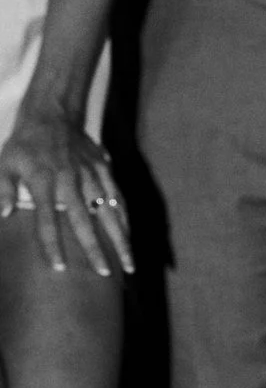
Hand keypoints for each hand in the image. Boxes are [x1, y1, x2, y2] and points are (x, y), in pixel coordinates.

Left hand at [0, 102, 130, 278]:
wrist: (52, 113)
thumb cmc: (25, 145)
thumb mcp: (5, 163)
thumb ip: (4, 189)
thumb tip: (4, 213)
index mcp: (44, 182)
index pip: (47, 219)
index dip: (52, 244)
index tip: (59, 267)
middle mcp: (70, 181)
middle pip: (84, 221)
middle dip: (94, 249)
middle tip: (104, 273)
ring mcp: (91, 176)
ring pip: (107, 212)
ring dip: (119, 238)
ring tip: (128, 263)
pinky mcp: (103, 170)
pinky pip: (116, 196)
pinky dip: (124, 217)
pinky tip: (130, 236)